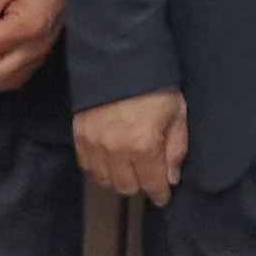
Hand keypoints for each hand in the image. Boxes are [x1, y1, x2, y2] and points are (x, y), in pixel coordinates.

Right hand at [75, 88, 187, 205]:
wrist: (119, 58)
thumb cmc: (155, 85)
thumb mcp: (176, 112)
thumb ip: (176, 148)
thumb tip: (171, 178)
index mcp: (144, 146)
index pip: (152, 184)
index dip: (160, 194)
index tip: (163, 196)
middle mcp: (117, 151)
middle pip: (127, 187)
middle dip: (141, 185)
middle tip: (147, 176)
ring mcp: (95, 145)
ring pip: (105, 181)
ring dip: (119, 180)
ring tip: (128, 170)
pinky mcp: (79, 136)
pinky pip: (87, 167)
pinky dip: (99, 170)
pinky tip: (109, 163)